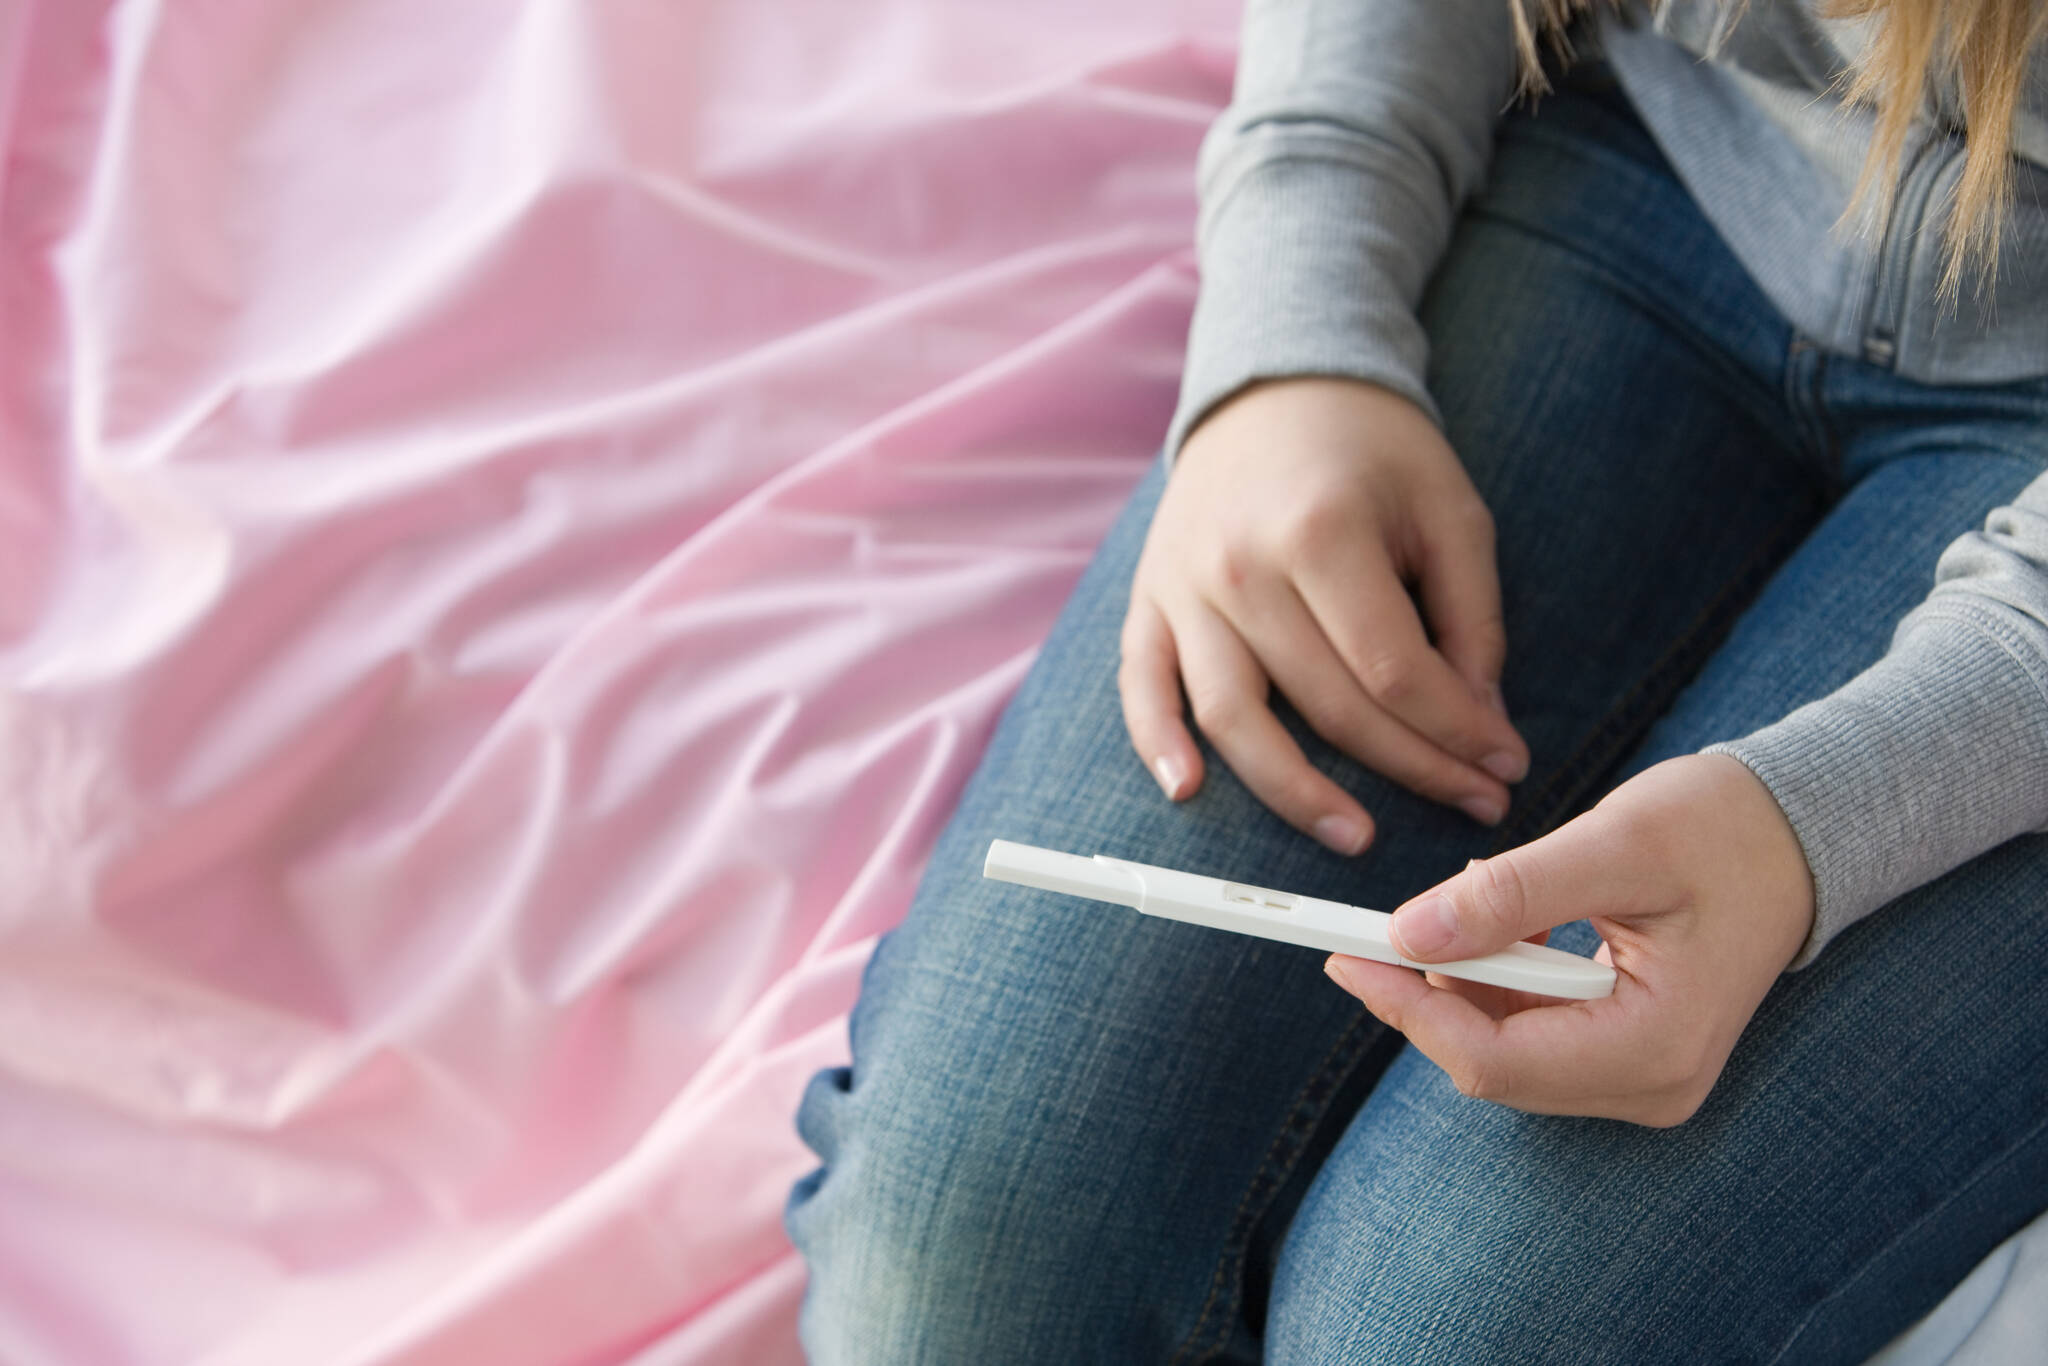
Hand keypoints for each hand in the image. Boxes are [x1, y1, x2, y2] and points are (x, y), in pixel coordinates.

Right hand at [1121, 379, 1529, 854]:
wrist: (1276, 390)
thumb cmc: (1374, 454)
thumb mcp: (1450, 512)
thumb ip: (1471, 620)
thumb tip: (1482, 726)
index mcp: (1321, 531)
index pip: (1393, 670)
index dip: (1458, 732)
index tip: (1506, 765)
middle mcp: (1241, 565)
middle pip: (1328, 705)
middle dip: (1413, 767)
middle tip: (1474, 801)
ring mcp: (1184, 588)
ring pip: (1233, 718)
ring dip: (1295, 793)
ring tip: (1358, 836)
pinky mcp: (1149, 602)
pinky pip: (1143, 689)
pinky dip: (1158, 746)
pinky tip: (1189, 794)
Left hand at [1323, 754, 1815, 1126]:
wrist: (1798, 833)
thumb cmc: (1723, 829)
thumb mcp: (1615, 843)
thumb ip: (1511, 895)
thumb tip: (1408, 933)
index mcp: (1656, 1046)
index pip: (1494, 1060)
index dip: (1407, 1009)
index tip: (1345, 955)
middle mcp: (1652, 1085)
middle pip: (1492, 1065)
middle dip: (1429, 993)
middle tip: (1381, 924)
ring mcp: (1643, 1078)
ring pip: (1505, 1052)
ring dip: (1465, 983)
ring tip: (1475, 902)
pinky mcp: (1630, 1055)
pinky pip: (1532, 1036)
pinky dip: (1499, 982)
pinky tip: (1509, 923)